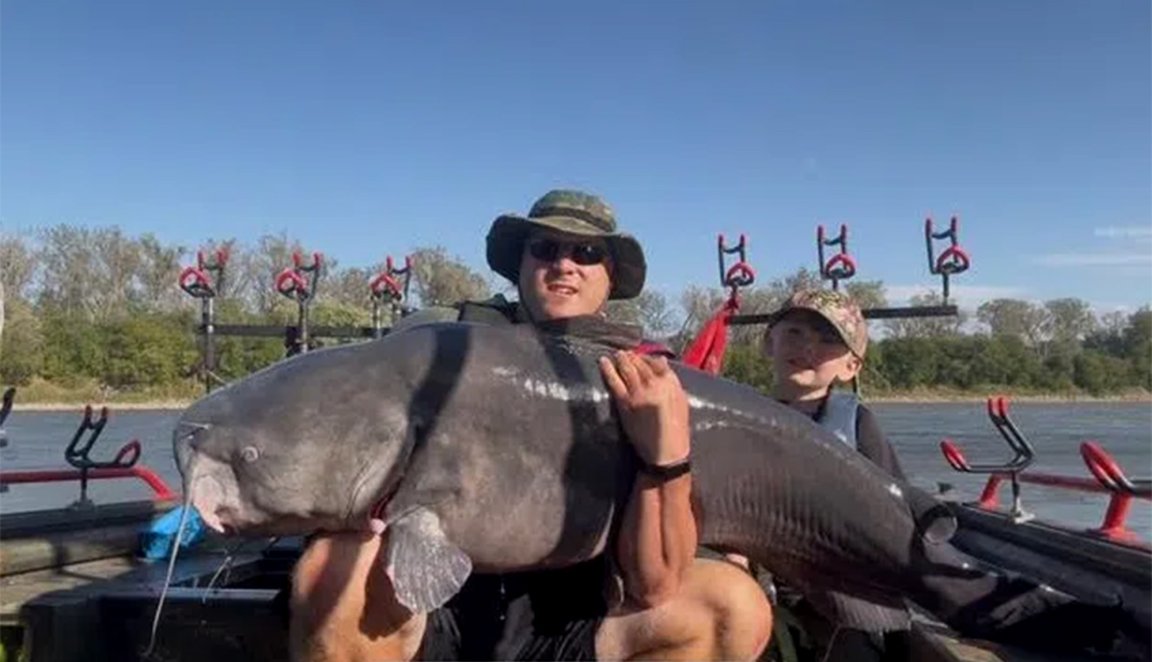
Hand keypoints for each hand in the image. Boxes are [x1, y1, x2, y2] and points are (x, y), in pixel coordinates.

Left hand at [599, 350, 689, 466]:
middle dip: (632, 356)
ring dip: (621, 359)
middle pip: (640, 363)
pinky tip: (603, 362)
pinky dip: (608, 370)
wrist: (666, 451)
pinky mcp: (625, 403)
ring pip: (627, 368)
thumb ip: (671, 380)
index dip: (647, 358)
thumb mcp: (681, 401)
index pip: (657, 362)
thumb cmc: (676, 428)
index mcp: (670, 383)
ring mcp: (638, 393)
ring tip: (617, 354)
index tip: (641, 356)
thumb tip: (661, 362)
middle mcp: (655, 385)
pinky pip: (614, 381)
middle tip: (625, 353)